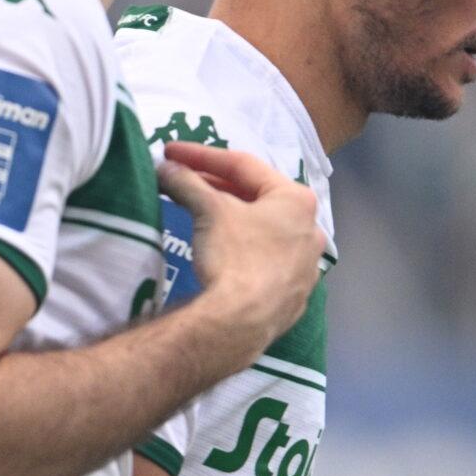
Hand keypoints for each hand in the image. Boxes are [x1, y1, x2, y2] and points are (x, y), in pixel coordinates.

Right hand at [158, 142, 321, 353]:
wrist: (240, 323)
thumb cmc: (234, 256)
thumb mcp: (207, 210)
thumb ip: (187, 183)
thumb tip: (165, 168)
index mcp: (296, 199)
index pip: (243, 166)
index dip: (201, 156)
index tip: (170, 152)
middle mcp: (310, 229)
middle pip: (255, 197)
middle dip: (215, 187)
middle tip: (182, 179)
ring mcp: (306, 267)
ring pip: (263, 231)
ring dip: (231, 217)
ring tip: (199, 212)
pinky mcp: (293, 297)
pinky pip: (266, 263)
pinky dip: (242, 251)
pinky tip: (223, 253)